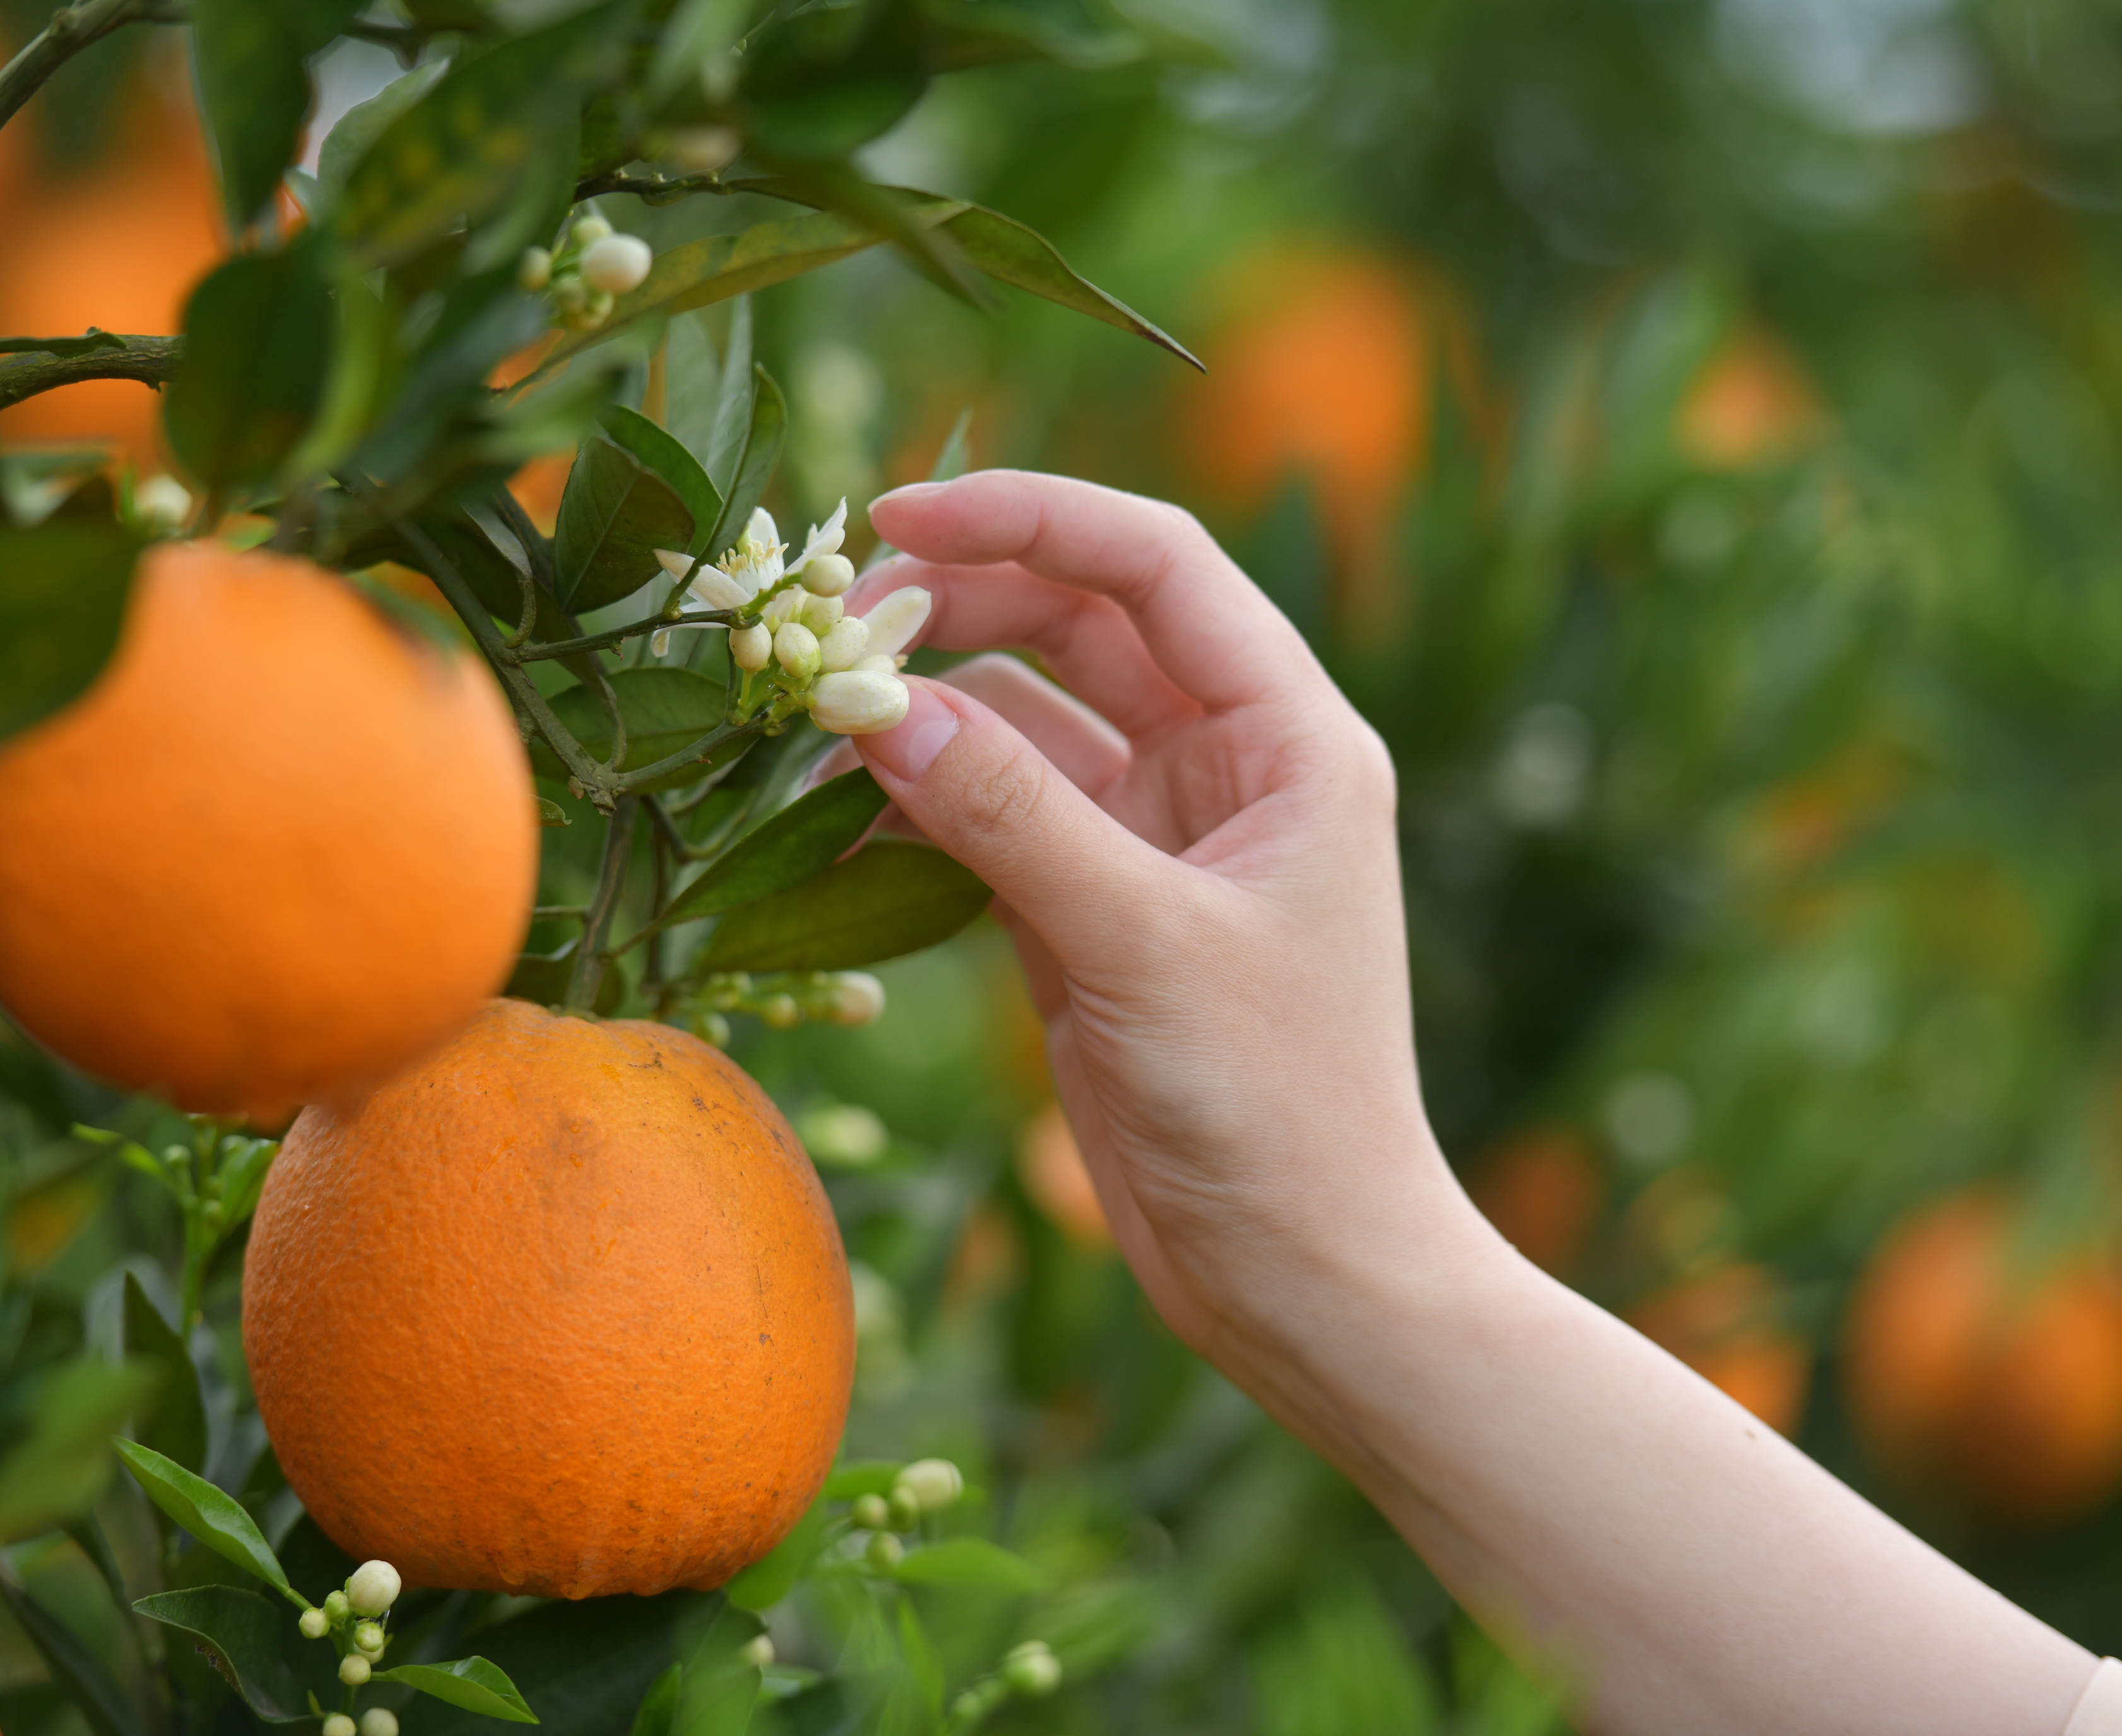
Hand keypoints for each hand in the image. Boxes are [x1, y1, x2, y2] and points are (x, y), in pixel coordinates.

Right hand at [848, 470, 1487, 1407]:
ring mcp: (1155, 841)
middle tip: (829, 625)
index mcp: (1290, 739)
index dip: (1032, 517)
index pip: (1156, 565)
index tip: (899, 518)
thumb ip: (1012, 816)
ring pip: (1025, 724)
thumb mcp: (1144, 946)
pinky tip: (838, 814)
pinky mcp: (1094, 916)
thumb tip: (876, 702)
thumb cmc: (1277, 1110)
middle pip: (1078, 628)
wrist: (1307, 1280)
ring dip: (927, 711)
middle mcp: (1226, 768)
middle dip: (957, 607)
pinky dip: (919, 810)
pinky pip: (994, 822)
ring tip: (814, 715)